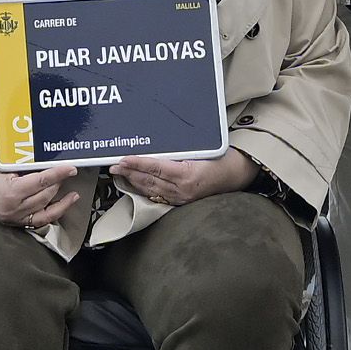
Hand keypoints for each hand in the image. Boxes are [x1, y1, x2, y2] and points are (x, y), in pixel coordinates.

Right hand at [0, 156, 82, 227]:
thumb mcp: (2, 165)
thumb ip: (24, 169)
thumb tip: (47, 167)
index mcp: (10, 192)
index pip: (42, 182)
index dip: (58, 174)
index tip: (71, 168)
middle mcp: (13, 208)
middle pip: (45, 196)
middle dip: (58, 184)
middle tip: (66, 173)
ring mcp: (12, 218)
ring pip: (45, 212)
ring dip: (59, 201)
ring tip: (71, 194)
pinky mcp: (12, 222)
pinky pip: (37, 222)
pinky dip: (50, 214)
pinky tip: (59, 207)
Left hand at [108, 148, 255, 207]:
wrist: (237, 175)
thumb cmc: (222, 158)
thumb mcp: (202, 150)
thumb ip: (179, 151)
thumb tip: (156, 148)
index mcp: (187, 175)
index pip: (155, 167)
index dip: (137, 163)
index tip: (122, 159)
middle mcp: (182, 189)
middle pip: (149, 180)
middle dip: (129, 173)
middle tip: (112, 166)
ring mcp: (181, 198)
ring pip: (151, 189)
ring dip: (133, 181)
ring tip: (120, 173)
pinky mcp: (181, 201)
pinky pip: (158, 195)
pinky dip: (144, 189)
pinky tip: (136, 184)